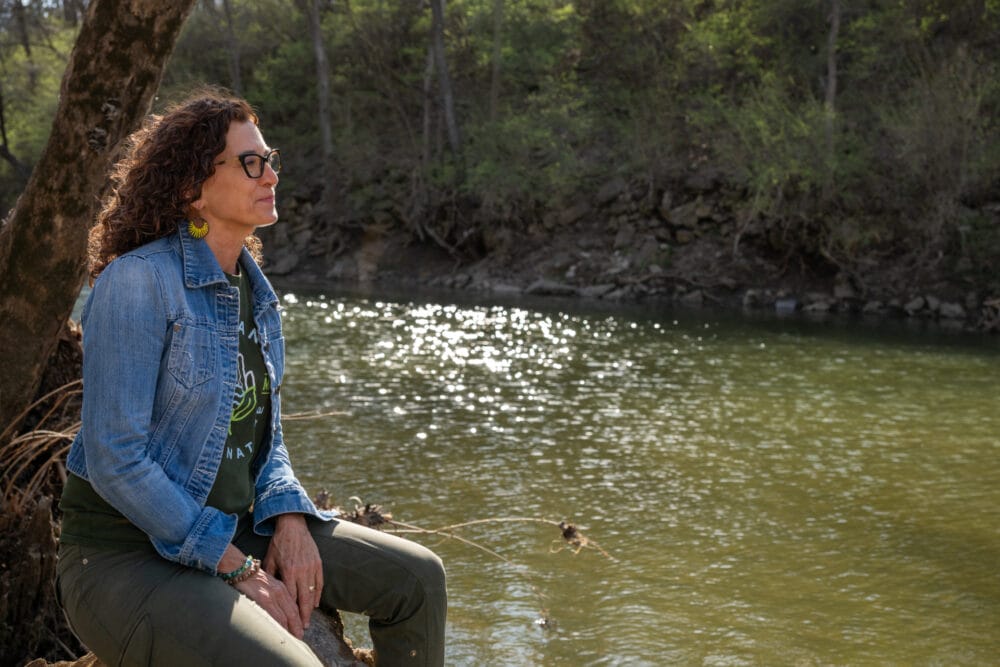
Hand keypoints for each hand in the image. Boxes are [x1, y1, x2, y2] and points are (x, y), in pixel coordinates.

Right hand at [233, 566, 304, 637]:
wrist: (238, 567)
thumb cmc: (250, 577)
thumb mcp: (267, 583)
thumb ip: (274, 595)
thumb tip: (278, 610)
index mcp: (281, 587)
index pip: (293, 606)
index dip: (298, 619)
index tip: (301, 628)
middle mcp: (279, 591)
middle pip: (292, 612)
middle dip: (297, 626)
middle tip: (299, 637)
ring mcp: (271, 595)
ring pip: (285, 616)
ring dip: (289, 629)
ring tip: (292, 638)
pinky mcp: (262, 598)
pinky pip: (273, 615)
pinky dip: (278, 626)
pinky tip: (279, 632)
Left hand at [264, 513, 322, 629]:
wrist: (293, 525)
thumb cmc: (279, 543)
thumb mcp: (269, 559)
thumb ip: (269, 575)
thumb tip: (266, 591)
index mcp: (289, 571)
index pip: (291, 597)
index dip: (290, 612)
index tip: (289, 623)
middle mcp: (302, 571)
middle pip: (304, 598)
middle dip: (303, 615)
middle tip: (302, 628)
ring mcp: (312, 567)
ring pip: (313, 592)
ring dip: (311, 608)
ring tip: (308, 620)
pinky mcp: (318, 563)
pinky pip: (320, 582)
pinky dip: (318, 594)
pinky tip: (315, 604)